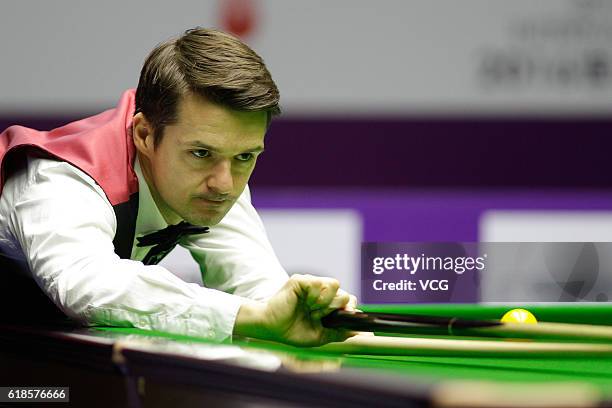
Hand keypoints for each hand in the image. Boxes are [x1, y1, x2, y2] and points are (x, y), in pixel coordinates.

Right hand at [234, 274, 357, 346]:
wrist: (272, 329)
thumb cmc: (292, 332)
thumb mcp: (321, 336)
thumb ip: (339, 332)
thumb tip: (360, 331)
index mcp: (326, 305)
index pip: (347, 299)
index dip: (349, 308)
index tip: (345, 317)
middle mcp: (320, 294)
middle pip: (344, 293)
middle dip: (335, 308)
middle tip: (319, 316)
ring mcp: (311, 285)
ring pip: (335, 284)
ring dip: (326, 302)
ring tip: (312, 309)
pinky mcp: (301, 281)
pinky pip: (319, 282)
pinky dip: (316, 296)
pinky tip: (307, 303)